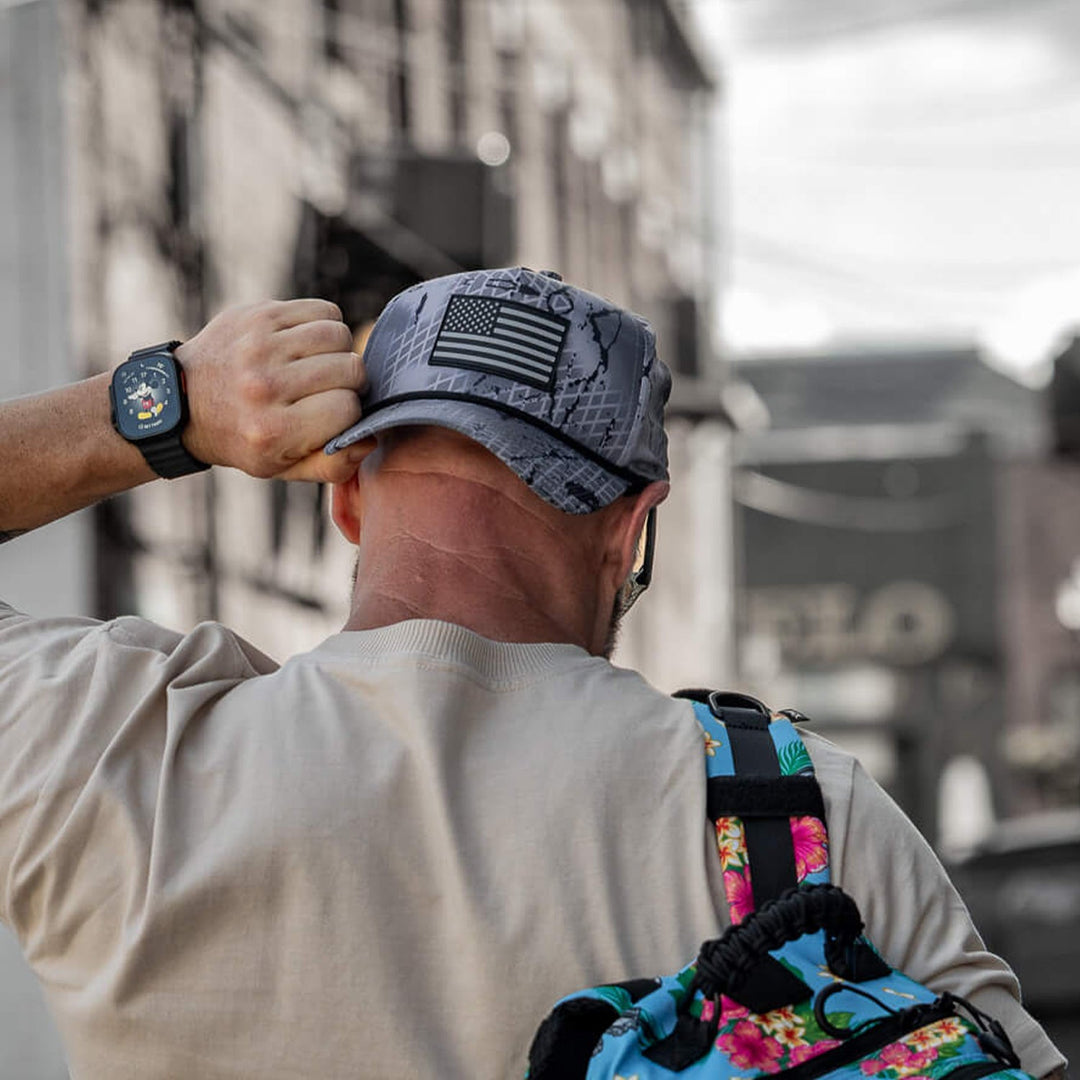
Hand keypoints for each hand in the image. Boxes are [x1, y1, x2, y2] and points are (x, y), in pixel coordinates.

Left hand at [176, 299, 370, 483]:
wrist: (182, 401)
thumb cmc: (243, 438)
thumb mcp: (283, 469)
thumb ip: (333, 465)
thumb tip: (370, 438)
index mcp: (272, 430)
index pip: (348, 408)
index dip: (349, 412)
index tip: (333, 415)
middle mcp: (264, 386)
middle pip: (349, 368)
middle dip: (349, 381)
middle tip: (330, 389)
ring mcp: (259, 345)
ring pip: (338, 334)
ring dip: (339, 351)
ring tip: (320, 365)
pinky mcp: (257, 315)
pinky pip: (321, 310)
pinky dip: (325, 325)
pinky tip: (307, 344)